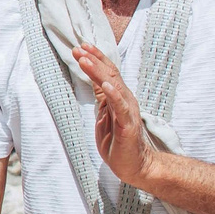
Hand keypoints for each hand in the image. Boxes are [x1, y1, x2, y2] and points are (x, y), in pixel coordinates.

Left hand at [72, 44, 154, 189]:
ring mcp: (128, 111)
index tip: (81, 47)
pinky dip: (113, 95)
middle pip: (110, 74)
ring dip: (98, 72)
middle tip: (78, 49)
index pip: (108, 72)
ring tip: (85, 60)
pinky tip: (105, 85)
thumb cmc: (119, 142)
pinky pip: (121, 107)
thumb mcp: (105, 114)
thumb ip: (102, 97)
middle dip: (94, 60)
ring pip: (114, 86)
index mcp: (119, 98)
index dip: (95, 59)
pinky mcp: (128, 125)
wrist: (136, 166)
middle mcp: (125, 100)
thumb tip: (94, 79)